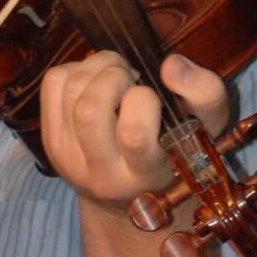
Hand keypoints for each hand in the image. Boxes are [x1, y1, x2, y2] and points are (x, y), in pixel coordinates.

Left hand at [39, 50, 228, 212]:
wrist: (130, 191)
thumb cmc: (175, 150)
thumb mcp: (206, 127)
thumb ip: (205, 93)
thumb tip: (170, 65)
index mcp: (144, 175)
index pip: (134, 135)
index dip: (143, 99)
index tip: (152, 95)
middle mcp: (101, 174)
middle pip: (90, 110)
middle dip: (113, 75)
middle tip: (131, 76)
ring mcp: (69, 159)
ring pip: (70, 91)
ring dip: (96, 66)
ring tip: (116, 74)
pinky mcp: (50, 141)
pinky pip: (54, 83)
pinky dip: (76, 69)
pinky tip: (95, 82)